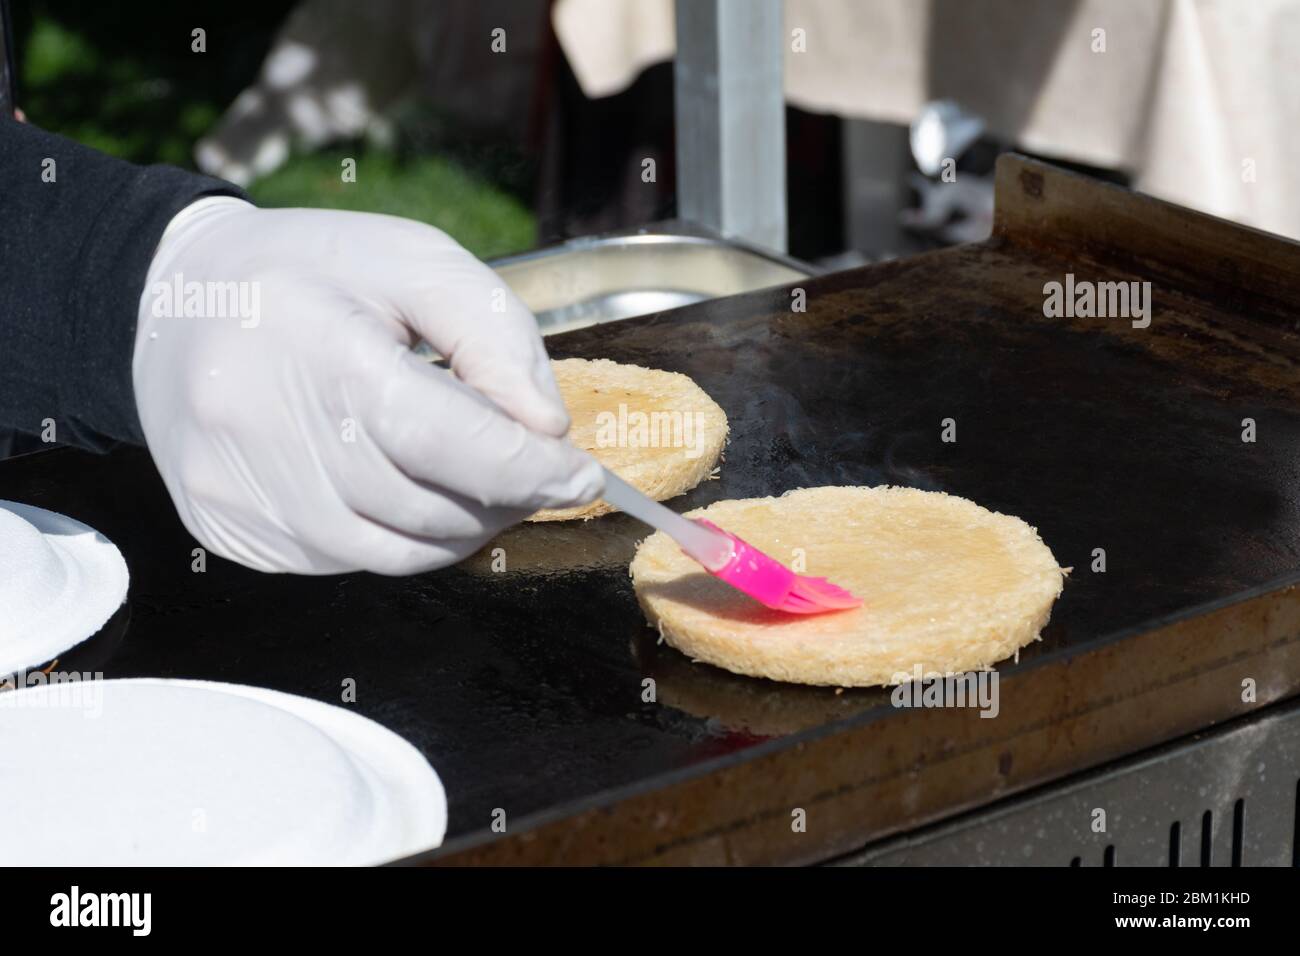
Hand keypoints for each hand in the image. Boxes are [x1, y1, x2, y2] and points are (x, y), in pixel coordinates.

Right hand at [133, 198, 601, 573]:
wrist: (168, 302)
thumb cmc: (306, 274)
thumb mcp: (413, 262)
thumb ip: (495, 338)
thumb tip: (547, 431)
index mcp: (324, 355)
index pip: (452, 443)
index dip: (532, 471)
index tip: (583, 475)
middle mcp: (272, 438)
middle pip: (435, 508)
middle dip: (507, 496)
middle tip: (532, 465)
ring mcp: (246, 498)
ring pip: (401, 552)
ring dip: (462, 525)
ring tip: (472, 474)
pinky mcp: (232, 532)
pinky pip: (351, 562)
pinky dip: (400, 535)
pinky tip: (397, 482)